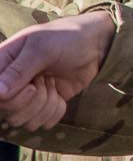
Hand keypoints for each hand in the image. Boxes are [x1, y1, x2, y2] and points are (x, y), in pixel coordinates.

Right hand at [0, 11, 112, 128]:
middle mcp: (9, 84)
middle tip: (46, 78)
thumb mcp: (42, 48)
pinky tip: (60, 93)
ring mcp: (26, 96)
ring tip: (53, 82)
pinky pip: (44, 122)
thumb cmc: (66, 37)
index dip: (13, 98)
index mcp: (2, 64)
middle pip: (9, 113)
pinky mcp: (44, 105)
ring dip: (47, 104)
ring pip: (26, 121)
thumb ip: (19, 71)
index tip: (32, 85)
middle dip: (35, 99)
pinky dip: (56, 110)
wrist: (95, 44)